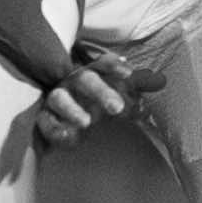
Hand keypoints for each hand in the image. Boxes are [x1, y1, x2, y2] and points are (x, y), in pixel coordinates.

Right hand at [36, 46, 165, 147]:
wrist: (63, 123)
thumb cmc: (94, 105)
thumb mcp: (117, 98)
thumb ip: (135, 92)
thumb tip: (158, 82)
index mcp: (93, 74)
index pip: (103, 65)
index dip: (115, 67)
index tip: (130, 74)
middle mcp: (73, 82)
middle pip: (85, 80)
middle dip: (101, 92)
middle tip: (117, 108)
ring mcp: (56, 99)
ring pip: (59, 99)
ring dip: (72, 109)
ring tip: (85, 122)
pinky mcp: (43, 118)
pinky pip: (46, 122)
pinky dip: (56, 130)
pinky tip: (67, 137)